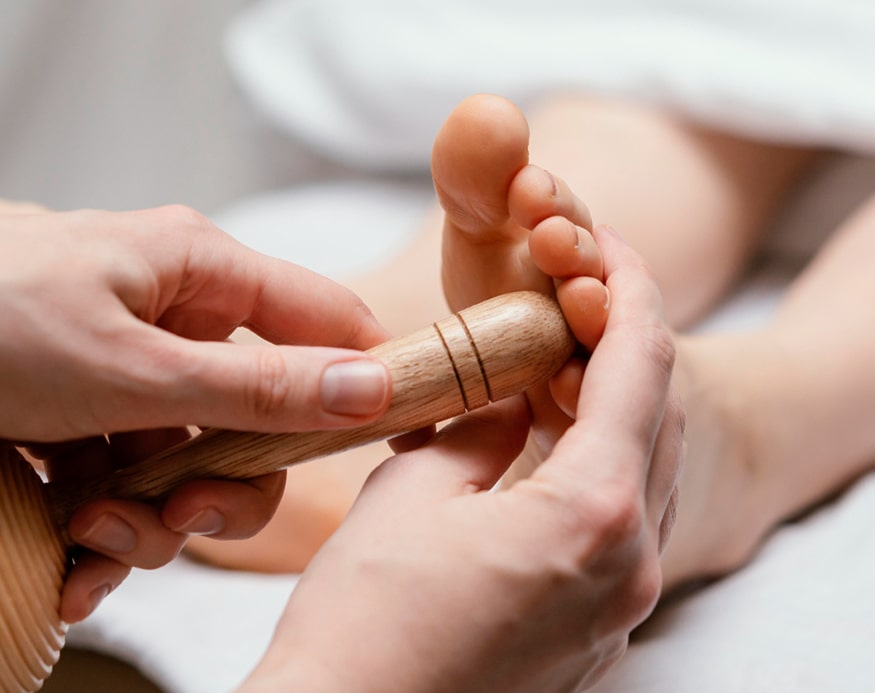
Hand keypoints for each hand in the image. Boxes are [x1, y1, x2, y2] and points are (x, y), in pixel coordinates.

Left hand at [0, 205, 393, 621]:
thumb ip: (256, 385)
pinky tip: (72, 551)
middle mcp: (178, 322)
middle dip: (229, 484)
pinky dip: (113, 533)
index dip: (365, 380)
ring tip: (92, 532)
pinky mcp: (95, 422)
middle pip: (266, 416)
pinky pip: (141, 486)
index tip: (389, 442)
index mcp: (203, 273)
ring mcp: (137, 377)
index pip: (330, 322)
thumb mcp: (127, 363)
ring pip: (200, 465)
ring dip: (157, 521)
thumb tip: (371, 388)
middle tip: (186, 512)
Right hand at [243, 227, 683, 691]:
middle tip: (581, 295)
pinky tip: (554, 445)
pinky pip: (624, 526)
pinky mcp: (595, 634)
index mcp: (594, 514)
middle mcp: (631, 566)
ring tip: (564, 362)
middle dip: (627, 343)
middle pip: (660, 418)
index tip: (610, 247)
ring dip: (617, 406)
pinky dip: (603, 467)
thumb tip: (506, 400)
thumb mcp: (413, 492)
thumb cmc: (366, 623)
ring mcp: (620, 608)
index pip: (640, 367)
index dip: (630, 290)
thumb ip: (477, 429)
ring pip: (647, 474)